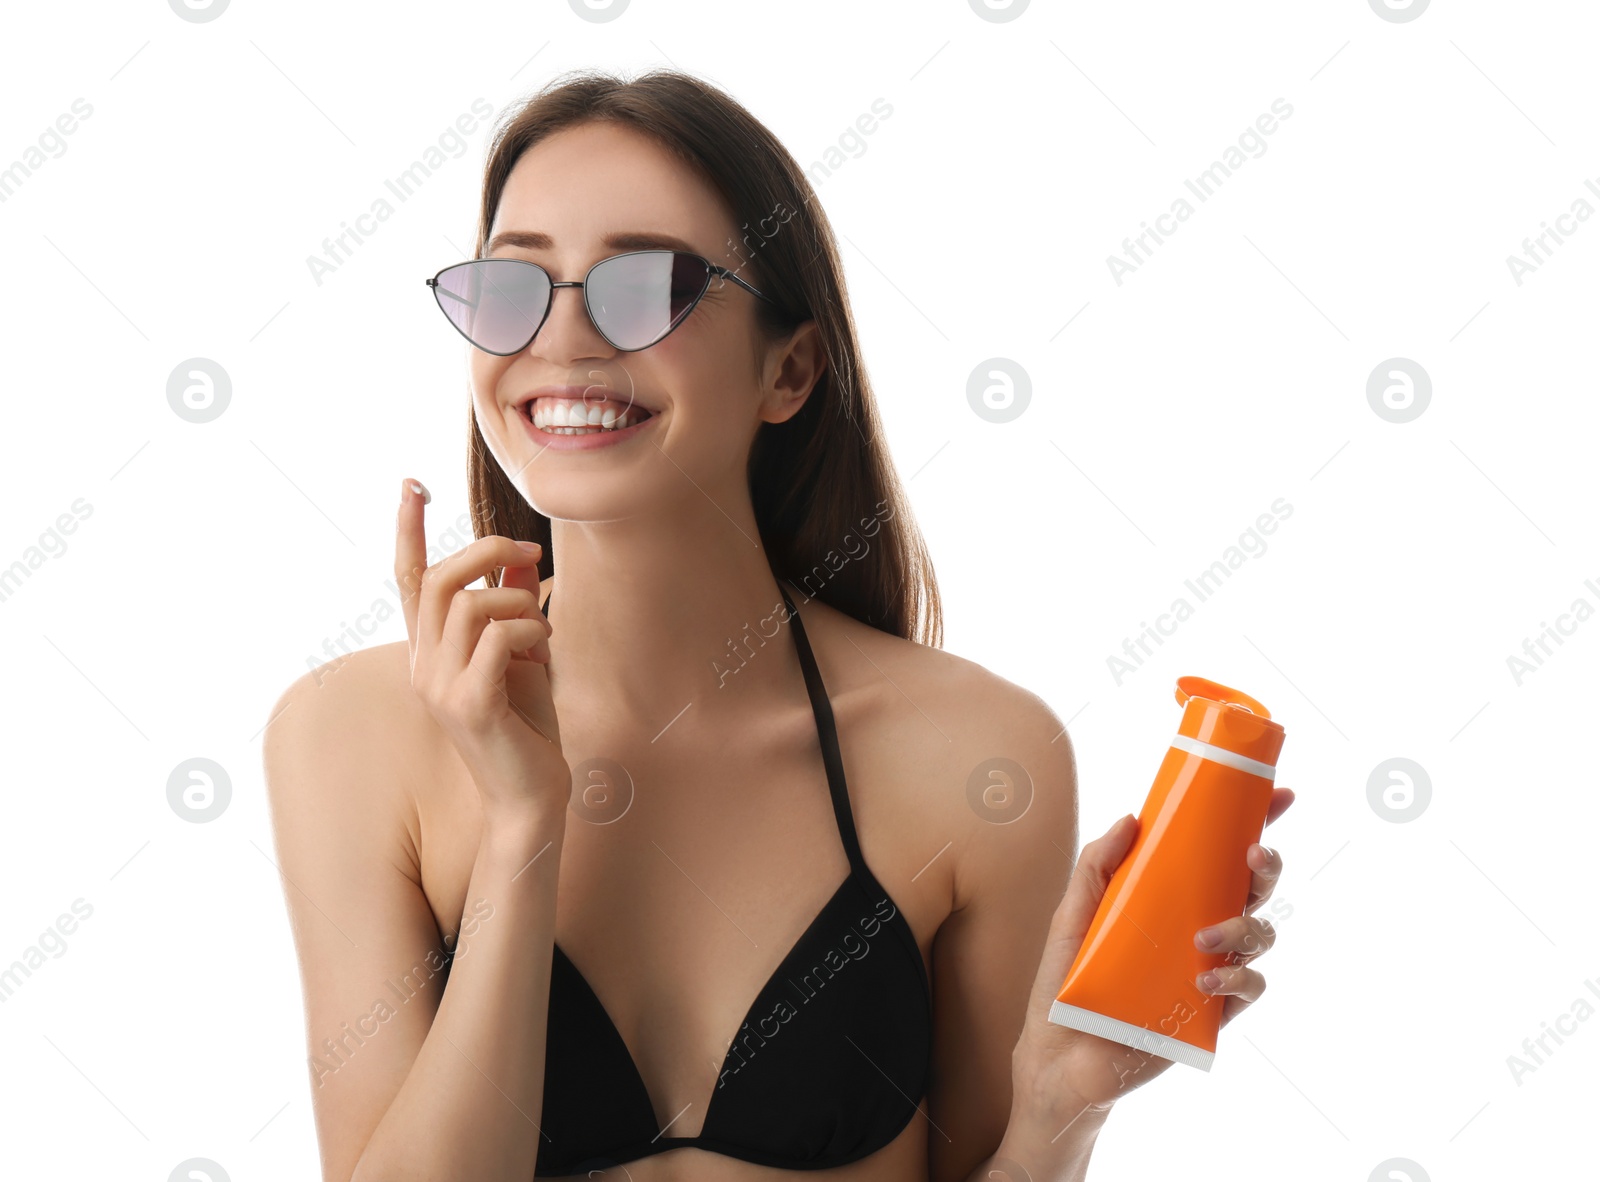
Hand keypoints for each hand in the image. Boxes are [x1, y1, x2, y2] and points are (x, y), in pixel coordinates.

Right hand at [393, 477, 567, 818]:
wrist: (531, 796)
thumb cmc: (527, 728)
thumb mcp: (524, 656)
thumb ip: (515, 608)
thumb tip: (519, 560)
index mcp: (430, 652)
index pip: (407, 580)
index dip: (408, 531)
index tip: (410, 484)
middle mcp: (423, 666)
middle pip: (438, 579)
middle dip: (487, 550)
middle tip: (530, 553)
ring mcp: (440, 687)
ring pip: (467, 605)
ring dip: (517, 601)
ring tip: (543, 626)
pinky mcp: (469, 706)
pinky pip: (495, 639)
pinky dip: (528, 630)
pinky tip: (544, 648)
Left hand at [1012, 786, 1295, 1117]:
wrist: (1059, 1056)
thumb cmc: (1064, 982)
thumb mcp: (1072, 916)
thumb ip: (1096, 866)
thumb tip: (1131, 818)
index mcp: (1169, 897)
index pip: (1219, 853)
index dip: (1257, 822)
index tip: (1281, 795)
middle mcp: (1196, 927)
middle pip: (1253, 888)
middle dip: (1267, 866)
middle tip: (1252, 858)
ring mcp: (1209, 968)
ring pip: (1261, 934)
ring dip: (1244, 927)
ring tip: (1203, 939)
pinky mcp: (1213, 1012)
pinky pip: (1250, 987)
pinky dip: (1237, 978)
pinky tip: (1205, 981)